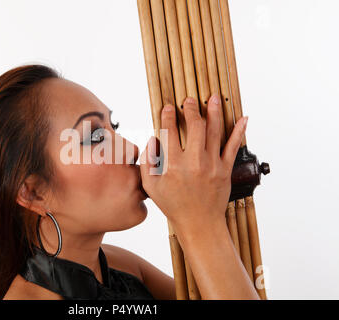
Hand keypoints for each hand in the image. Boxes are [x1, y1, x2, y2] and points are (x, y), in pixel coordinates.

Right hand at [139, 95, 247, 233]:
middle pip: (195, 127)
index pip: (169, 132)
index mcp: (173, 165)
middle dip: (191, 109)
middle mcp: (194, 162)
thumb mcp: (151, 187)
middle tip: (189, 100)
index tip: (168, 108)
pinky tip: (244, 118)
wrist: (199, 223)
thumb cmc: (174, 205)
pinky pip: (233, 147)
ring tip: (213, 98)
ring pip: (215, 132)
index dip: (167, 116)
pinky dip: (239, 131)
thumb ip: (146, 162)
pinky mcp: (225, 170)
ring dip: (214, 112)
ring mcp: (212, 165)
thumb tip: (152, 140)